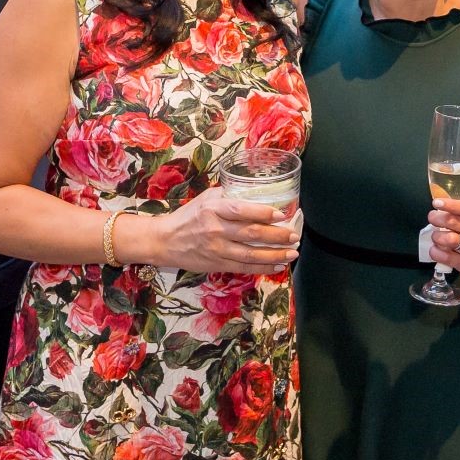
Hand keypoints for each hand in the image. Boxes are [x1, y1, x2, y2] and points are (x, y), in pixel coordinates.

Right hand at [146, 187, 298, 274]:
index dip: (263, 213)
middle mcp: (216, 229)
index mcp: (214, 209)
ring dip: (275, 255)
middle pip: (251, 234)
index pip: (241, 210)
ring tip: (292, 253)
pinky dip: (263, 268)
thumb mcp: (206, 199)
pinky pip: (244, 268)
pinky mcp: (217, 264)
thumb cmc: (188, 216)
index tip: (281, 214)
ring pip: (251, 255)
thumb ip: (229, 196)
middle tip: (294, 236)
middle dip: (277, 236)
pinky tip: (278, 266)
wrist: (165, 241)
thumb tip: (256, 192)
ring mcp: (217, 249)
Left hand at [428, 197, 459, 273]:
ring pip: (449, 239)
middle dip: (436, 218)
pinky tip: (434, 249)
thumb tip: (436, 203)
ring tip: (435, 237)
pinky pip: (445, 256)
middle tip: (432, 218)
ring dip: (436, 236)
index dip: (450, 205)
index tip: (436, 203)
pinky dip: (435, 252)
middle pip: (452, 222)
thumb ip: (454, 211)